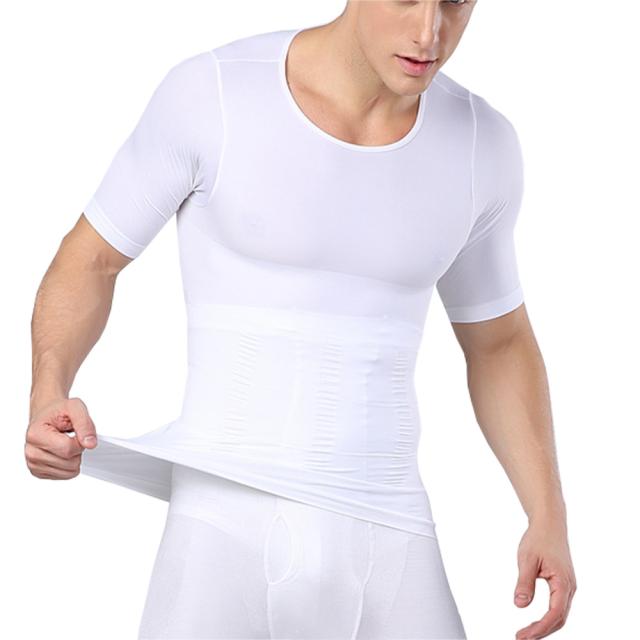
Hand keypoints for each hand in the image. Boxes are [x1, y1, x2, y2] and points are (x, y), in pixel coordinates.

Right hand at [25, 397, 97, 479]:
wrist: (46, 416)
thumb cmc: (58, 412)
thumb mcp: (75, 407)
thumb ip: (85, 424)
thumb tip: (90, 444)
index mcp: (36, 435)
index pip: (68, 449)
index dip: (81, 441)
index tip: (77, 432)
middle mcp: (31, 452)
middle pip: (70, 463)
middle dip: (78, 450)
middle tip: (71, 437)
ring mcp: (33, 464)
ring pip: (69, 472)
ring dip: (74, 458)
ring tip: (66, 443)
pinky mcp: (39, 472)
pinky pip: (65, 476)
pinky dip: (69, 465)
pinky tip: (62, 452)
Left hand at [513, 517, 576, 638]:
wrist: (550, 524)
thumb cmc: (539, 538)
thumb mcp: (527, 559)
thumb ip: (524, 583)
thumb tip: (519, 605)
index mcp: (563, 582)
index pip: (554, 614)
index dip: (539, 628)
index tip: (523, 636)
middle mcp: (569, 587)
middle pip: (559, 619)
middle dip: (542, 632)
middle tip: (521, 638)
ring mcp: (568, 586)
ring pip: (560, 614)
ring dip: (545, 627)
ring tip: (527, 634)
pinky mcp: (564, 583)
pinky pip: (559, 606)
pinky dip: (549, 618)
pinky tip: (537, 622)